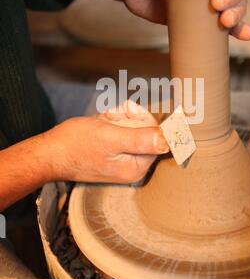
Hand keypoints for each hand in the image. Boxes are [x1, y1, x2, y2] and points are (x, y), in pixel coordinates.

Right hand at [46, 101, 168, 183]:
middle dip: (129, 117)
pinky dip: (112, 122)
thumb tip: (171, 140)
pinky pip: (122, 130)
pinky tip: (101, 122)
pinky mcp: (113, 152)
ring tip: (103, 119)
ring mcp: (123, 159)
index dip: (144, 119)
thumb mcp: (111, 138)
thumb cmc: (75, 145)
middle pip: (146, 130)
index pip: (157, 136)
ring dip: (119, 117)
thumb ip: (141, 139)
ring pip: (133, 126)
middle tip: (113, 115)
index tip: (130, 111)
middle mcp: (133, 166)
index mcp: (136, 167)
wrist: (50, 152)